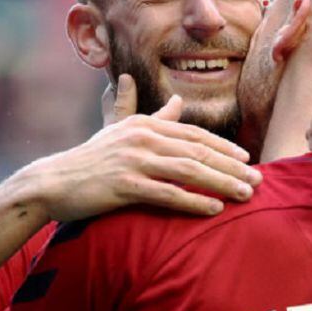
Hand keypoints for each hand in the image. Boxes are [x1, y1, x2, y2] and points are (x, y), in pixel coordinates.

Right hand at [18, 75, 261, 218]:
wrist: (53, 183)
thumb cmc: (91, 160)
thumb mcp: (122, 131)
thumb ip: (152, 116)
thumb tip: (177, 101)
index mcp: (145, 125)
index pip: (195, 135)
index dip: (224, 148)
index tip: (247, 160)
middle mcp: (143, 138)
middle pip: (198, 152)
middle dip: (232, 167)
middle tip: (258, 181)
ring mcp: (134, 161)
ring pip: (188, 171)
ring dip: (221, 183)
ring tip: (245, 195)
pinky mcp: (125, 185)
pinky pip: (167, 194)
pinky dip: (193, 201)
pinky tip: (214, 209)